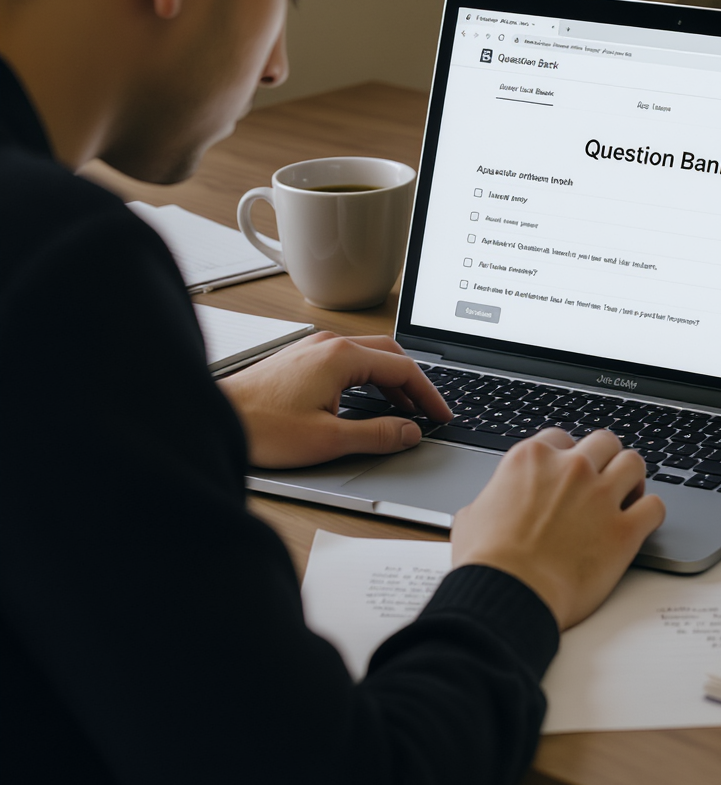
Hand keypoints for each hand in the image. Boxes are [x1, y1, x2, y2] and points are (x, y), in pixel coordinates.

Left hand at [219, 332, 451, 467]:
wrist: (215, 418)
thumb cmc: (262, 427)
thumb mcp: (328, 439)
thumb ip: (377, 434)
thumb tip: (409, 432)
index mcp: (341, 357)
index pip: (402, 368)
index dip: (428, 394)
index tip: (441, 415)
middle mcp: (328, 344)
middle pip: (389, 354)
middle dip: (413, 383)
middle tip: (428, 410)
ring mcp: (313, 348)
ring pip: (368, 355)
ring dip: (390, 380)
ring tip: (404, 409)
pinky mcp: (300, 359)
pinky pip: (347, 360)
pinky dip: (368, 378)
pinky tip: (368, 400)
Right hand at [451, 428, 665, 629]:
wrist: (508, 595)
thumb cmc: (487, 562)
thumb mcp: (473, 514)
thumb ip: (494, 497)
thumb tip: (492, 505)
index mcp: (532, 458)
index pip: (561, 438)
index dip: (567, 456)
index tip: (569, 472)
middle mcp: (570, 468)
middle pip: (604, 441)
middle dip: (605, 459)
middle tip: (602, 480)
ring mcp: (600, 496)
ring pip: (634, 463)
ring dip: (632, 478)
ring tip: (627, 496)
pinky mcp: (624, 531)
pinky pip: (655, 507)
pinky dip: (650, 513)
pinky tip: (640, 523)